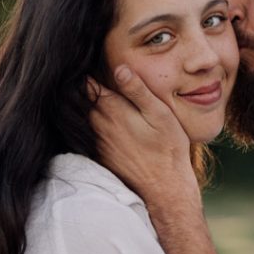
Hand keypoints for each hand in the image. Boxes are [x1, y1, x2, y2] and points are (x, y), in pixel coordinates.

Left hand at [89, 66, 200, 209]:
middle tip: (106, 78)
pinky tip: (119, 127)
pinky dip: (99, 126)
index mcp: (110, 109)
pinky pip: (93, 133)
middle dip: (93, 88)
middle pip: (86, 98)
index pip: (88, 82)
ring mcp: (96, 140)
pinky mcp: (100, 154)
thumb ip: (137, 90)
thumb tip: (119, 68)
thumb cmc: (167, 148)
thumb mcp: (159, 114)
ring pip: (89, 115)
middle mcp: (97, 124)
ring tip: (114, 101)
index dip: (92, 71)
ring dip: (96, 107)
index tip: (99, 64)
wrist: (164, 189)